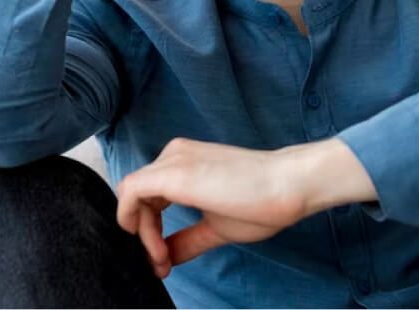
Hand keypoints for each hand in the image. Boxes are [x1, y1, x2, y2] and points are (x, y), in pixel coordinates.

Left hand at [115, 137, 309, 278]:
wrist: (288, 185)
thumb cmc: (261, 201)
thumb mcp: (216, 225)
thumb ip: (187, 238)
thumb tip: (167, 257)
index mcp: (184, 162)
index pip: (148, 195)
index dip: (150, 231)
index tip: (165, 259)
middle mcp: (174, 154)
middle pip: (137, 197)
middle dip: (145, 234)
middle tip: (163, 263)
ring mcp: (173, 161)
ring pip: (131, 195)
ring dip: (143, 233)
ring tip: (164, 258)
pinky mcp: (172, 173)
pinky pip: (131, 193)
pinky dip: (134, 223)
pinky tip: (155, 247)